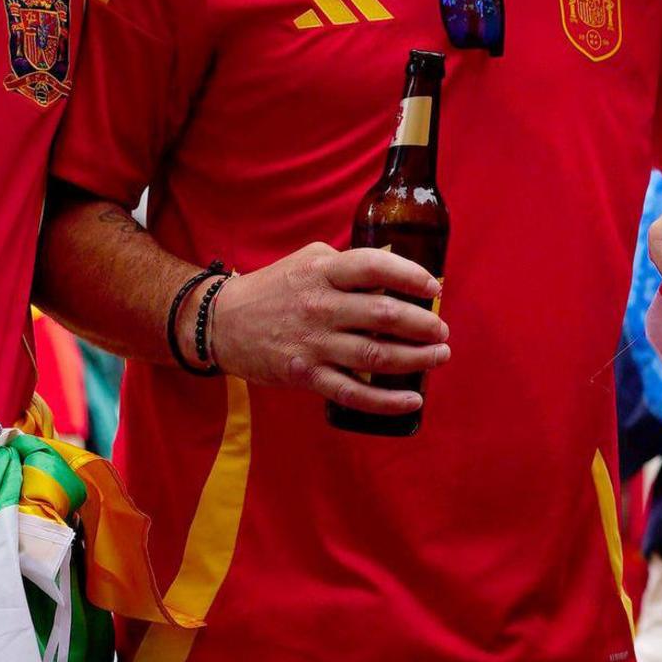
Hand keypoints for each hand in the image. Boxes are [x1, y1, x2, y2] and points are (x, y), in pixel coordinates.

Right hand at [210, 241, 449, 418]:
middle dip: (424, 325)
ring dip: (417, 358)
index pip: (374, 267)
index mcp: (321, 272)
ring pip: (377, 356)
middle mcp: (319, 307)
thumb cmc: (273, 289)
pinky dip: (387, 401)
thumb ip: (346, 264)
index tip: (433, 287)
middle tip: (441, 330)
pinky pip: (354, 393)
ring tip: (439, 356)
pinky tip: (412, 400)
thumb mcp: (307, 261)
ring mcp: (313, 344)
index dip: (410, 275)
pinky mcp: (306, 376)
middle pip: (385, 316)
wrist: (220, 323)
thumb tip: (393, 271)